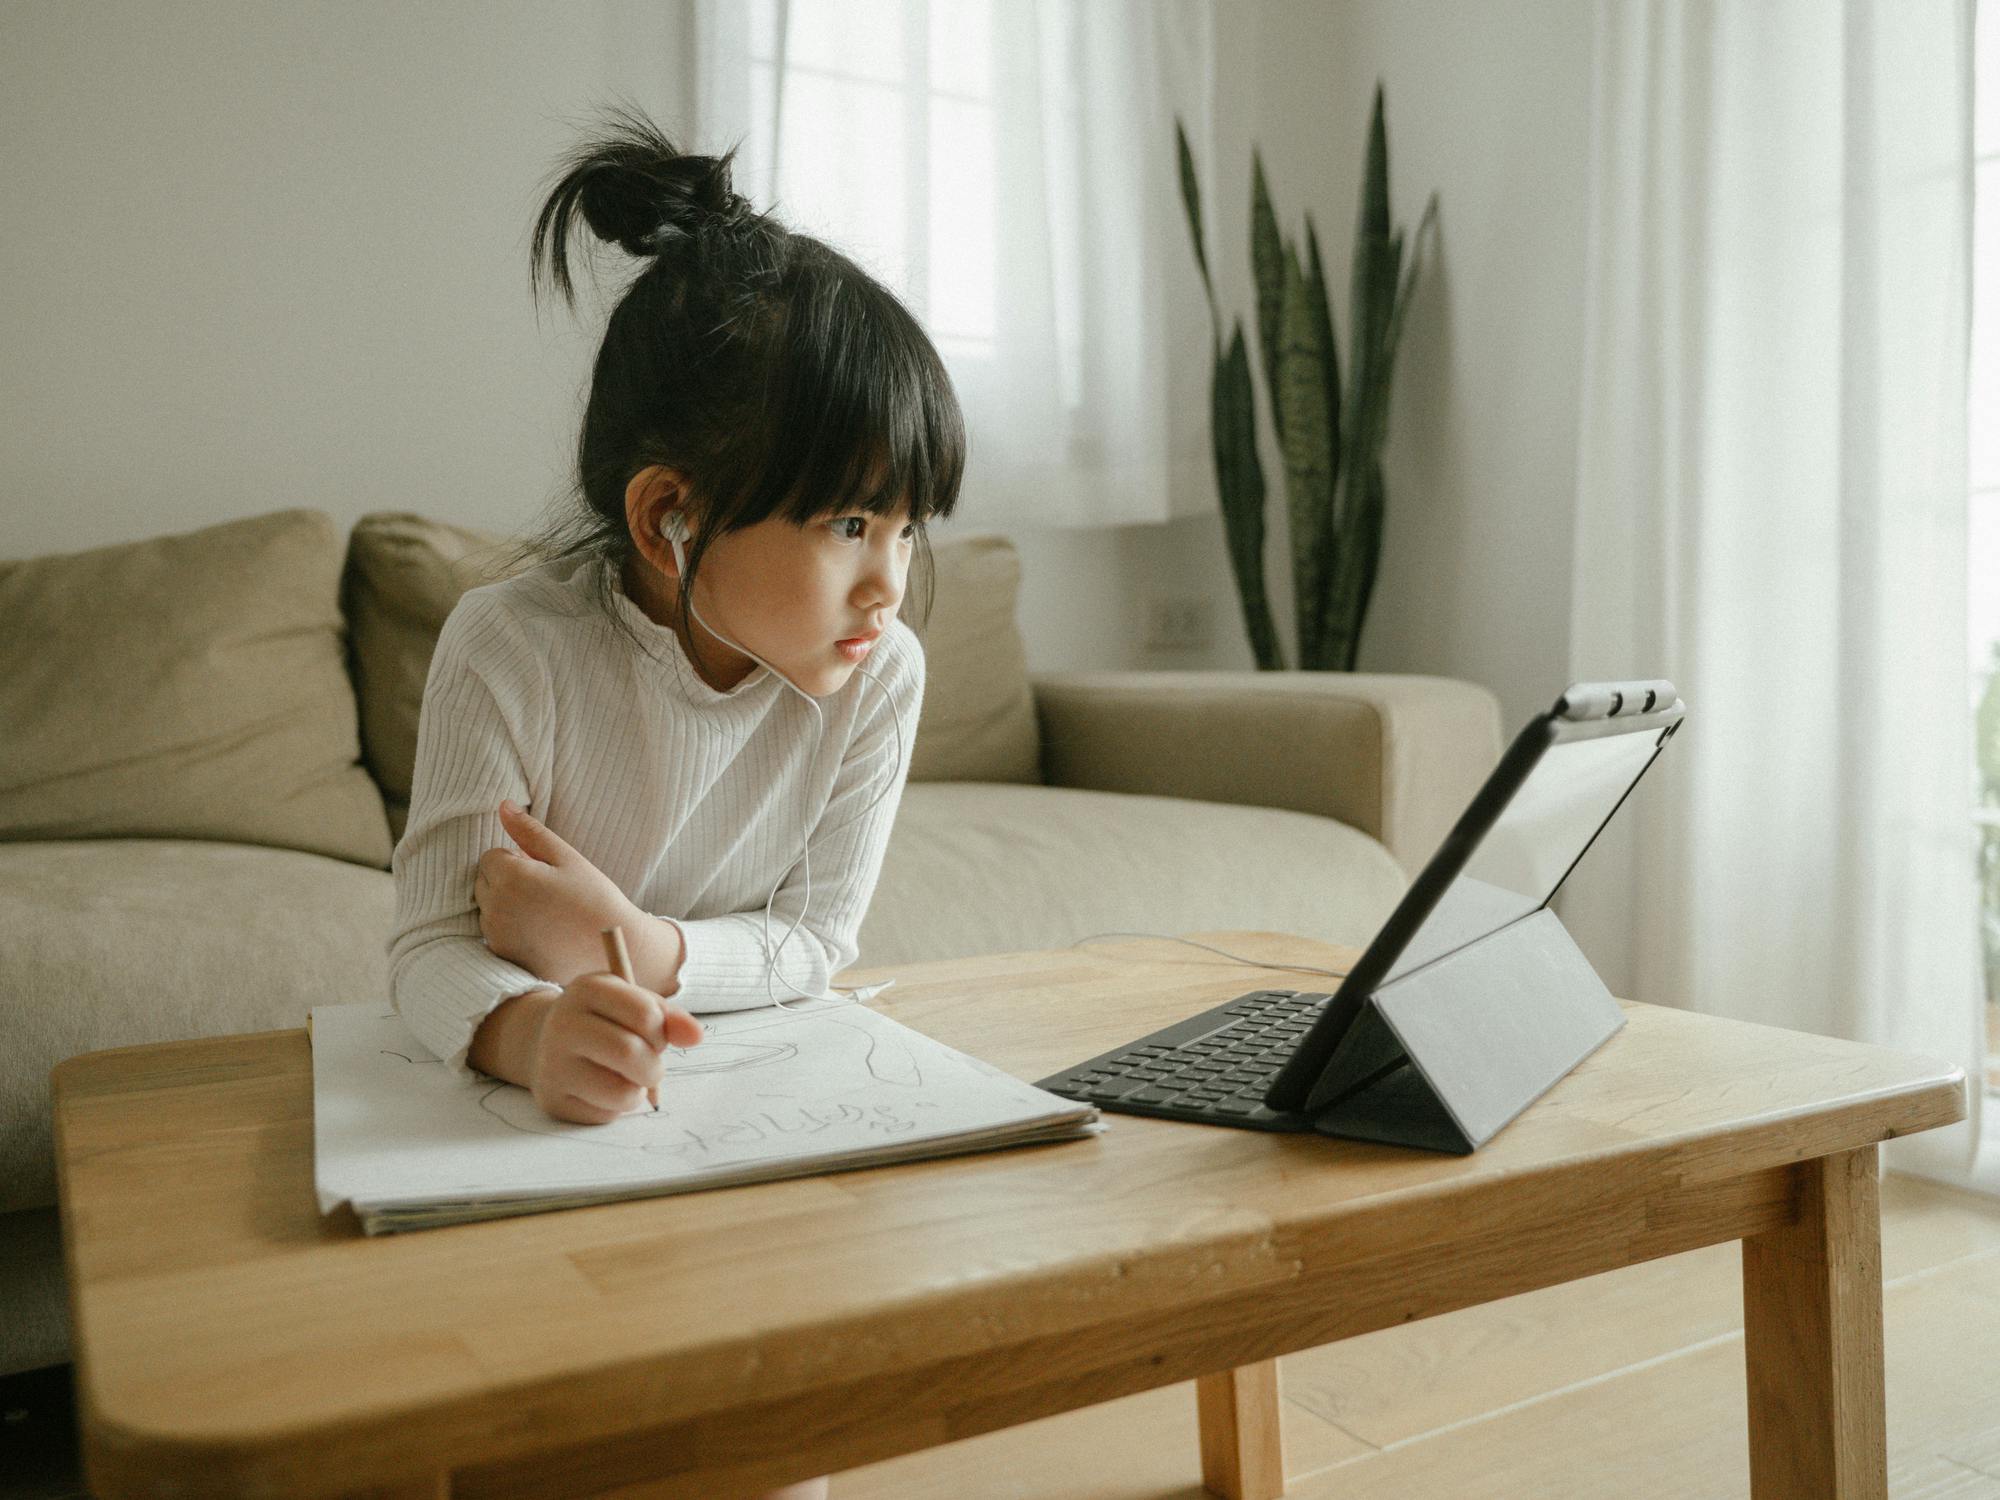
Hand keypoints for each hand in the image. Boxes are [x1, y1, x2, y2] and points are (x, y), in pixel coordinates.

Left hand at [476, 800, 644, 986]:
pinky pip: (494, 930)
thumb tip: (503, 805)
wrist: (614, 949)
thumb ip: (529, 831)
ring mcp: (497, 933)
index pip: (491, 856)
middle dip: (506, 879)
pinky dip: (509, 926)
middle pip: (484, 880)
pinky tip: (540, 929)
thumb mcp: (567, 858)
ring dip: (505, 902)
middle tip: (545, 889)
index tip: (544, 871)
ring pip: (487, 905)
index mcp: (511, 877)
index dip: (517, 859)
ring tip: (544, 909)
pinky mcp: (502, 953)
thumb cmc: (594, 898)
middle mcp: (496, 906)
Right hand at [529, 972, 703, 1124]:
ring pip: (622, 1093)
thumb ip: (669, 1018)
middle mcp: (563, 1024)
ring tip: (626, 1079)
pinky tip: (600, 1089)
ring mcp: (552, 1064)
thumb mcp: (633, 1004)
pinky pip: (605, 1114)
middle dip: (653, 1067)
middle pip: (629, 1053)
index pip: (646, 1015)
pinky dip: (616, 1106)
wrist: (544, 1041)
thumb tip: (696, 1035)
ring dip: (638, 1091)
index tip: (654, 1034)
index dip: (661, 1031)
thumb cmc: (604, 1021)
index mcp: (587, 989)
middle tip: (648, 1066)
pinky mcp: (552, 1099)